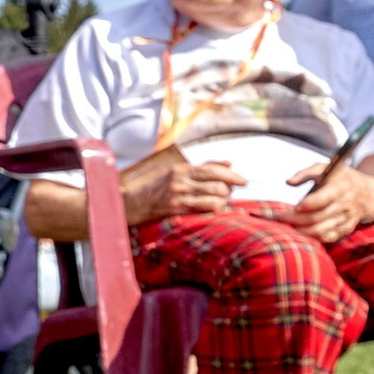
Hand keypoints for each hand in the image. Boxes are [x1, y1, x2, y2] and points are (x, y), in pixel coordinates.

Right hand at [120, 148, 244, 226]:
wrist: (129, 203)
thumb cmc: (154, 188)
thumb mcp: (176, 173)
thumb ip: (202, 167)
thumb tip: (229, 163)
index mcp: (181, 169)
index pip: (213, 170)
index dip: (232, 175)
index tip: (243, 181)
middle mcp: (180, 181)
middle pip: (217, 185)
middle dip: (228, 191)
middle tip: (227, 194)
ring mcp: (178, 197)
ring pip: (214, 199)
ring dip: (223, 202)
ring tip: (220, 203)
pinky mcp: (175, 211)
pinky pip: (204, 211)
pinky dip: (215, 211)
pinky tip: (216, 211)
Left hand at [287, 161, 373, 243]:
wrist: (368, 192)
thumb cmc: (341, 177)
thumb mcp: (327, 168)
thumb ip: (306, 173)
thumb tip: (288, 182)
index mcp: (340, 188)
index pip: (321, 200)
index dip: (306, 205)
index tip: (292, 206)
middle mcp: (344, 205)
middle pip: (316, 218)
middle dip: (295, 220)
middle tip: (279, 218)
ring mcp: (346, 219)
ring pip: (321, 231)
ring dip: (301, 231)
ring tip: (285, 226)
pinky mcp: (346, 229)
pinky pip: (328, 237)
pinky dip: (313, 237)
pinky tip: (300, 233)